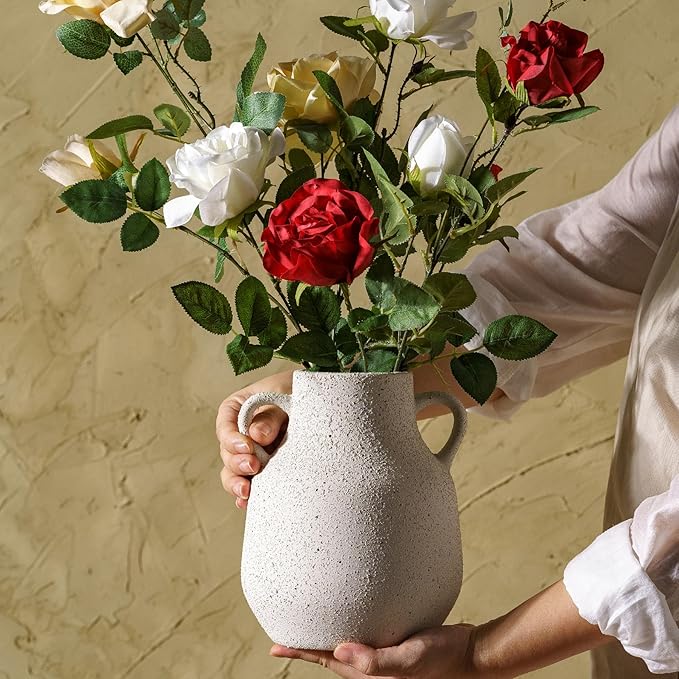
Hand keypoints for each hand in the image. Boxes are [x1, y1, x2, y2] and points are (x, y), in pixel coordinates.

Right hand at [216, 370, 292, 508]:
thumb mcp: (284, 394)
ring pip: (233, 472)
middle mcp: (241, 433)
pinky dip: (247, 494)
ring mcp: (251, 453)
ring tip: (246, 492)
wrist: (319, 402)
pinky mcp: (264, 468)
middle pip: (228, 452)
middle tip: (253, 466)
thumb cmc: (297, 391)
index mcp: (238, 409)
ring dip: (237, 483)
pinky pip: (250, 483)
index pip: (226, 424)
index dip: (231, 438)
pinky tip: (249, 502)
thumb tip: (256, 435)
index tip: (246, 447)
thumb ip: (270, 414)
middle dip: (237, 463)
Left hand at [269, 625, 500, 678]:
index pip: (328, 661)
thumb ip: (375, 660)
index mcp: (370, 674)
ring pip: (347, 647)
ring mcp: (382, 655)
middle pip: (332, 656)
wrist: (469, 651)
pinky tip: (350, 614)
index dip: (302, 651)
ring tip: (310, 624)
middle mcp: (372, 668)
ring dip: (327, 637)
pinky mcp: (393, 642)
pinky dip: (350, 627)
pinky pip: (364, 636)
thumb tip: (339, 651)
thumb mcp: (409, 659)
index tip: (276, 646)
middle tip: (285, 633)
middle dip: (308, 645)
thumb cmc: (441, 657)